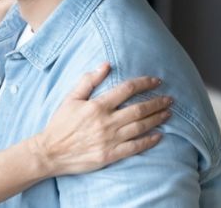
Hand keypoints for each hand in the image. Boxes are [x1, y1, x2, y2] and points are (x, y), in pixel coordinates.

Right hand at [31, 63, 170, 175]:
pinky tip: (159, 136)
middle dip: (157, 102)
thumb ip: (88, 81)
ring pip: (140, 127)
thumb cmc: (60, 124)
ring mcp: (110, 139)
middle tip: (169, 99)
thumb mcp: (70, 99)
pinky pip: (135, 147)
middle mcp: (106, 122)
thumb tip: (106, 64)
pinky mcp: (111, 155)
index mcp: (97, 106)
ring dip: (157, 119)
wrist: (50, 152)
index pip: (126, 90)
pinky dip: (149, 141)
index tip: (156, 81)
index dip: (144, 84)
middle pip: (139, 109)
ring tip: (168, 113)